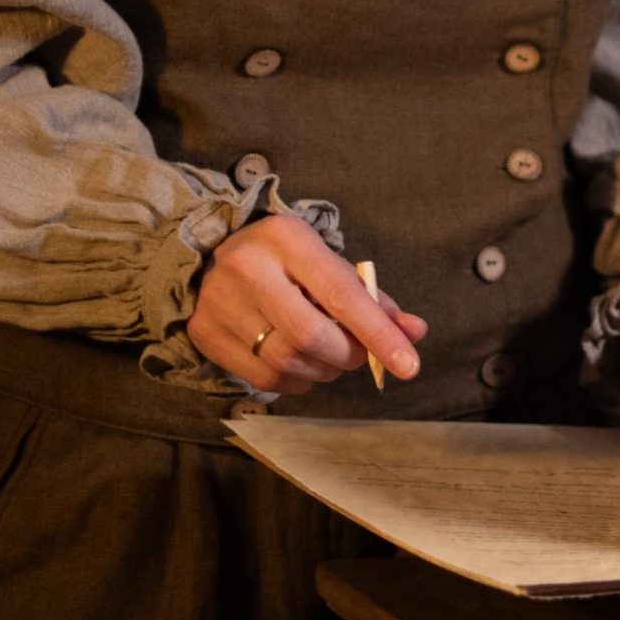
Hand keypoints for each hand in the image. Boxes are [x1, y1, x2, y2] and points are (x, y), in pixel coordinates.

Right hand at [191, 212, 426, 393]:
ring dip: (324, 370)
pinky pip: (265, 378)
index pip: (341, 295)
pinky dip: (297, 380)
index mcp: (287, 239)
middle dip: (348, 355)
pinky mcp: (205, 334)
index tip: (409, 364)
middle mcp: (248, 268)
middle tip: (358, 354)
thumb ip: (371, 297)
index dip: (378, 333)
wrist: (209, 255)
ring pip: (288, 362)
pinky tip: (300, 363)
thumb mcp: (326, 263)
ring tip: (327, 354)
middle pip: (312, 336)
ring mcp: (220, 303)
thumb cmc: (284, 260)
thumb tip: (414, 332)